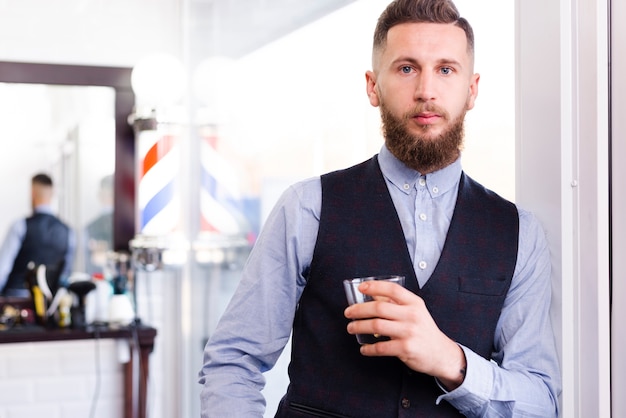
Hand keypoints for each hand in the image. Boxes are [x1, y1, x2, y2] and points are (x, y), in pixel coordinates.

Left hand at [343, 280, 466, 389]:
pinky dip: (369, 348)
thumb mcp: (415, 311)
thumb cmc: (423, 330)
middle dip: (358, 309)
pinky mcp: (405, 349)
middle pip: (379, 307)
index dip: (374, 286)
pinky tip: (364, 348)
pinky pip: (380, 347)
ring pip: (376, 325)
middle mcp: (412, 315)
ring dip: (359, 326)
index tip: (360, 288)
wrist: (440, 353)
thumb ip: (396, 303)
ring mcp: (409, 332)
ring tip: (351, 328)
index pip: (392, 289)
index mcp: (414, 303)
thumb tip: (373, 294)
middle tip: (348, 312)